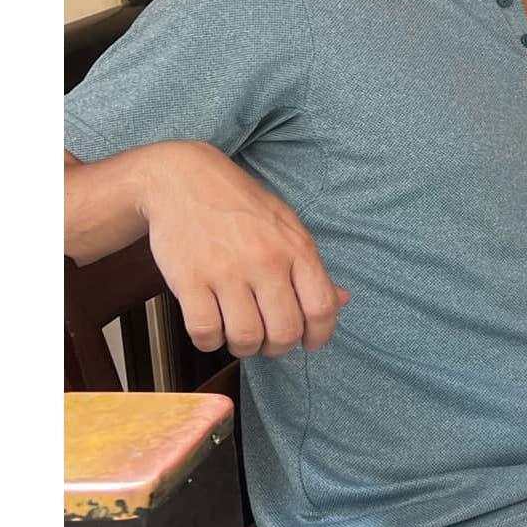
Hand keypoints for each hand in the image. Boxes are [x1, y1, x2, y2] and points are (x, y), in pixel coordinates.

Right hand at [135, 141, 348, 358]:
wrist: (182, 179)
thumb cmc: (239, 205)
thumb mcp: (286, 226)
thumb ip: (311, 268)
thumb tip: (343, 301)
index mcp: (296, 248)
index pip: (322, 307)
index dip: (319, 335)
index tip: (308, 342)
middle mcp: (265, 261)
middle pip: (284, 331)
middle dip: (277, 347)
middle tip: (266, 340)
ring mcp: (226, 271)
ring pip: (245, 338)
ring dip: (243, 348)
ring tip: (237, 334)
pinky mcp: (189, 280)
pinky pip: (205, 332)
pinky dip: (209, 341)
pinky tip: (211, 328)